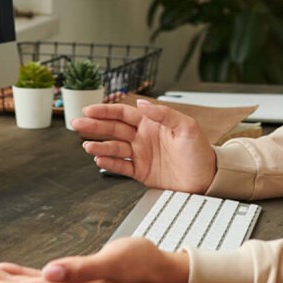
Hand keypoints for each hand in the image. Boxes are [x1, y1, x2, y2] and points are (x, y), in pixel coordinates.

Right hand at [69, 99, 216, 193]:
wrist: (207, 178)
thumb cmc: (200, 151)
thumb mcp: (187, 127)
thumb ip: (164, 114)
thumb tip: (141, 104)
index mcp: (152, 123)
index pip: (123, 114)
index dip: (106, 111)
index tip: (89, 110)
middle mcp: (143, 137)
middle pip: (113, 129)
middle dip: (94, 126)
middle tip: (76, 124)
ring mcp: (140, 155)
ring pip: (114, 148)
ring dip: (99, 146)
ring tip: (87, 146)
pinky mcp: (141, 172)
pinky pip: (121, 166)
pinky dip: (109, 163)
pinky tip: (99, 159)